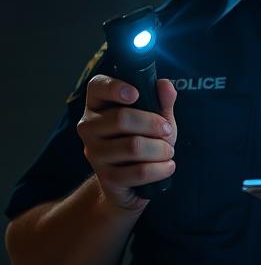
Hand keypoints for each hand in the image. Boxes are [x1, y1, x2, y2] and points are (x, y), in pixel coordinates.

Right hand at [77, 75, 176, 210]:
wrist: (134, 179)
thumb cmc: (146, 138)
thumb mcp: (157, 116)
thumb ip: (162, 100)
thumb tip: (164, 84)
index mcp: (99, 104)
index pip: (97, 87)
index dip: (115, 87)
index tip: (136, 94)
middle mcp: (89, 127)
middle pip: (121, 118)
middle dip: (154, 124)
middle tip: (167, 130)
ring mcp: (94, 153)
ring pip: (134, 146)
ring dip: (161, 148)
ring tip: (168, 151)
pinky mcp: (106, 178)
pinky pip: (140, 171)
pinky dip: (161, 168)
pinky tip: (168, 166)